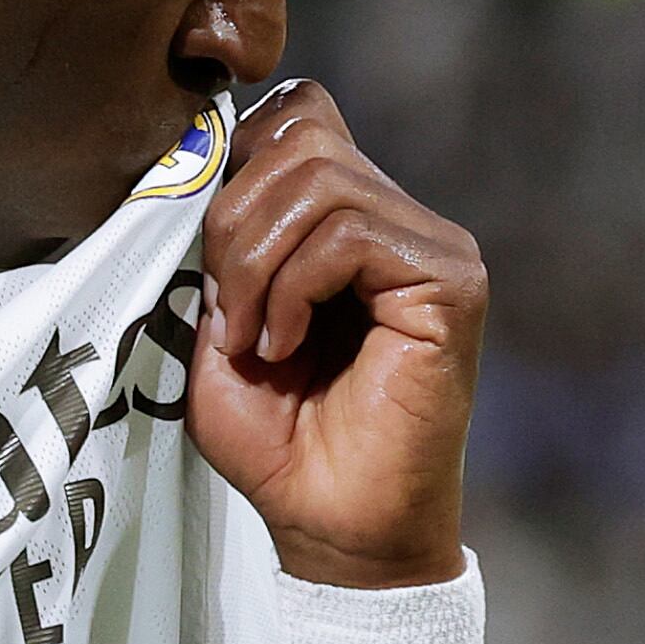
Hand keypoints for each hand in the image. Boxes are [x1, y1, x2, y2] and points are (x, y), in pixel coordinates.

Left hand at [187, 82, 484, 589]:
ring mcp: (431, 244)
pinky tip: (283, 346)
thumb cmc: (279, 441)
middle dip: (231, 218)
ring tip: (253, 340)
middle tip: (224, 315)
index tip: (205, 255)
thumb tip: (195, 166)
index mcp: (346, 217)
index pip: (297, 115)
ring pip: (320, 178)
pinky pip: (349, 232)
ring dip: (255, 262)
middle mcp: (397, 218)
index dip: (234, 163)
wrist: (334, 528)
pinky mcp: (449, 280)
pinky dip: (292, 287)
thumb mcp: (215, 326)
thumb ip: (212, 244)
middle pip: (300, 135)